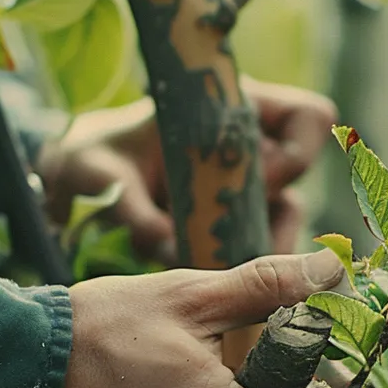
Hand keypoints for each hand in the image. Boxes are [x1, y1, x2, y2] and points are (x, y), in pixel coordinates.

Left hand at [40, 77, 337, 260]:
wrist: (78, 185)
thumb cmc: (94, 160)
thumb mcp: (104, 174)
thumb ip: (130, 205)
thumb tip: (161, 240)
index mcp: (232, 108)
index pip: (309, 116)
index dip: (295, 153)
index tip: (256, 182)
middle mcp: (249, 146)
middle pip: (299, 181)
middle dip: (272, 219)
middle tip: (230, 246)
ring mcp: (244, 186)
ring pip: (282, 221)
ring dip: (252, 248)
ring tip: (209, 270)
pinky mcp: (230, 223)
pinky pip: (254, 246)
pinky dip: (236, 267)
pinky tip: (202, 279)